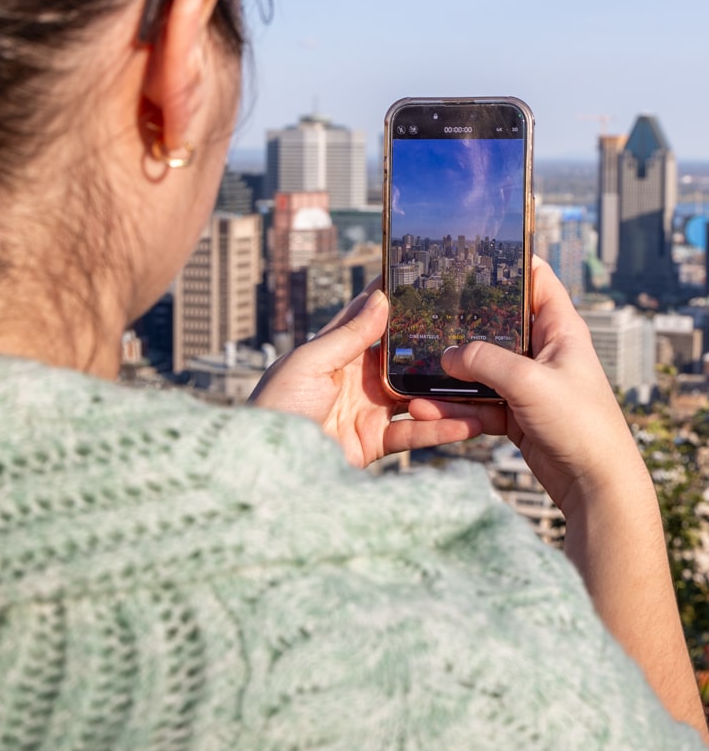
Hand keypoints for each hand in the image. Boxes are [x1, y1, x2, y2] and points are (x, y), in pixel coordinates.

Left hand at [249, 285, 482, 467]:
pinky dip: (442, 429)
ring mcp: (367, 411)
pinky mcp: (375, 443)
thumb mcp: (309, 363)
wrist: (268, 471)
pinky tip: (470, 422)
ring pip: (416, 396)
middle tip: (472, 328)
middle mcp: (356, 379)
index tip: (423, 279)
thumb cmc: (275, 407)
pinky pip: (415, 432)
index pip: (369, 319)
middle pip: (402, 358)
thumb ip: (348, 335)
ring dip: (446, 391)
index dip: (394, 301)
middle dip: (433, 346)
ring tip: (481, 380)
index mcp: (335, 352)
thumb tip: (381, 298)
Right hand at [408, 257, 648, 516]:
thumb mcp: (528, 382)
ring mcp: (529, 383)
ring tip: (417, 378)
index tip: (471, 254)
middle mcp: (544, 351)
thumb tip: (447, 356)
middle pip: (498, 326)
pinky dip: (458, 408)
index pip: (537, 280)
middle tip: (426, 313)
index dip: (508, 263)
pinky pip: (480, 402)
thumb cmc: (580, 424)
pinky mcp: (517, 413)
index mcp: (560, 330)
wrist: (595, 485)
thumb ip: (485, 361)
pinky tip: (430, 412)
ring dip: (452, 376)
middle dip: (463, 324)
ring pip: (482, 369)